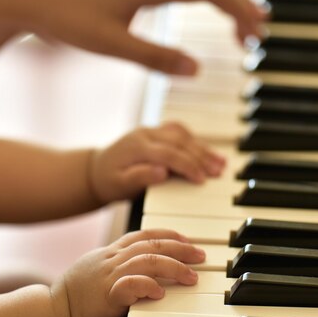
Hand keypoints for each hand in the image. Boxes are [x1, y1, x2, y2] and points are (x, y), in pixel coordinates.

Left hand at [0, 0, 265, 73]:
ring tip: (239, 28)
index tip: (256, 35)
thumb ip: (156, 58)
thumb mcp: (112, 46)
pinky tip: (204, 14)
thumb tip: (197, 69)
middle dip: (240, 6)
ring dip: (223, 0)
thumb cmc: (66, 19)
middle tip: (257, 36)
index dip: (239, 10)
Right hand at [52, 229, 204, 316]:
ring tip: (192, 276)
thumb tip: (149, 275)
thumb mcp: (98, 275)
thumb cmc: (75, 299)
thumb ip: (121, 269)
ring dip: (174, 267)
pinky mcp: (105, 296)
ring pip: (146, 260)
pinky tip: (161, 293)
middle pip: (152, 244)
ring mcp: (107, 276)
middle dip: (180, 248)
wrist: (48, 313)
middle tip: (201, 255)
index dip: (169, 235)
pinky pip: (130, 284)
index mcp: (109, 253)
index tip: (188, 241)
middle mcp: (110, 259)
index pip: (144, 235)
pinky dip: (148, 285)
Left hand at [89, 122, 226, 203]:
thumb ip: (140, 177)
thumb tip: (162, 172)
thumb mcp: (120, 185)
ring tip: (221, 162)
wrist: (96, 171)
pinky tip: (209, 152)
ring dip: (203, 148)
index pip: (169, 154)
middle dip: (202, 156)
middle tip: (219, 171)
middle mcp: (145, 134)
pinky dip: (196, 141)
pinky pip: (180, 132)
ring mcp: (151, 131)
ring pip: (183, 134)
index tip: (202, 179)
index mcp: (137, 147)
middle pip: (180, 142)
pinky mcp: (156, 132)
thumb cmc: (109, 182)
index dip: (187, 165)